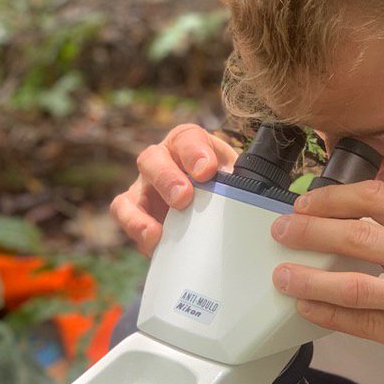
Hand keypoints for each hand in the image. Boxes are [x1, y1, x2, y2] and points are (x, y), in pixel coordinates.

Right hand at [110, 123, 238, 256]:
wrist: (214, 205)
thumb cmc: (225, 184)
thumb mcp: (236, 178)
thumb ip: (243, 183)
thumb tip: (257, 200)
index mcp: (189, 144)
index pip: (187, 138)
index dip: (195, 152)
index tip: (208, 171)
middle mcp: (162, 160)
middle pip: (153, 159)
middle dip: (167, 178)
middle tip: (183, 197)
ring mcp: (144, 187)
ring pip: (131, 192)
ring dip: (140, 213)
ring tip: (157, 232)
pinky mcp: (134, 211)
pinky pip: (126, 218)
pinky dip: (136, 231)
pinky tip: (154, 244)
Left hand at [270, 179, 383, 383]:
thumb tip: (354, 223)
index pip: (379, 197)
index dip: (335, 197)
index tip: (307, 203)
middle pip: (360, 236)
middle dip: (311, 231)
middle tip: (281, 231)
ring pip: (357, 285)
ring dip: (311, 278)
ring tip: (284, 275)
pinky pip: (368, 325)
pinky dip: (332, 315)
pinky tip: (310, 308)